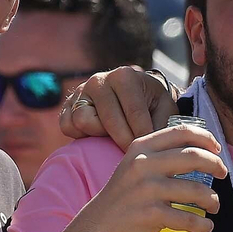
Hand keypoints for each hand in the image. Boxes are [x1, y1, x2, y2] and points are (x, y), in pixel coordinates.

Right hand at [58, 66, 178, 149]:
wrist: (133, 95)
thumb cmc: (152, 104)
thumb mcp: (165, 108)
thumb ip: (163, 123)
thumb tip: (157, 144)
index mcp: (125, 76)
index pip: (133, 112)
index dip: (143, 136)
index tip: (150, 151)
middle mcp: (100, 80)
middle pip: (108, 120)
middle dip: (124, 141)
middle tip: (135, 155)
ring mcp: (80, 92)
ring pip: (83, 121)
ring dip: (100, 135)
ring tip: (116, 140)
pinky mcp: (67, 106)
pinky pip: (67, 126)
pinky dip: (81, 135)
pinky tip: (98, 137)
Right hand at [69, 123, 227, 231]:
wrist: (98, 226)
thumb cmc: (125, 195)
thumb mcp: (136, 164)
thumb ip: (161, 154)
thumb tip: (201, 150)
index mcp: (142, 147)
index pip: (181, 132)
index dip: (206, 138)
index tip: (217, 150)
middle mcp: (144, 164)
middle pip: (194, 156)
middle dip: (215, 165)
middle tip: (222, 174)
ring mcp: (147, 190)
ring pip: (195, 190)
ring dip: (212, 199)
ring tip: (214, 205)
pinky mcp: (150, 214)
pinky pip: (187, 218)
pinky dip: (202, 225)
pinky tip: (206, 227)